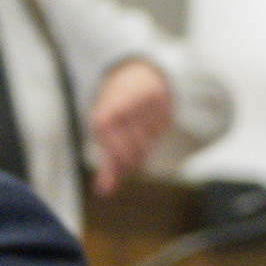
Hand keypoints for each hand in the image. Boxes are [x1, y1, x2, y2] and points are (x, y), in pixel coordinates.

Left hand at [86, 58, 174, 195]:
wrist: (129, 72)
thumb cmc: (115, 112)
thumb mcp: (106, 136)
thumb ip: (108, 166)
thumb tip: (104, 193)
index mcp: (102, 120)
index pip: (120, 156)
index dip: (128, 164)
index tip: (131, 162)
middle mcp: (119, 109)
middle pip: (138, 148)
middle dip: (141, 154)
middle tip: (140, 149)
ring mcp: (139, 101)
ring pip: (153, 136)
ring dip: (151, 139)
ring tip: (143, 130)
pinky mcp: (157, 95)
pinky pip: (164, 123)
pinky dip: (160, 126)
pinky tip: (153, 119)